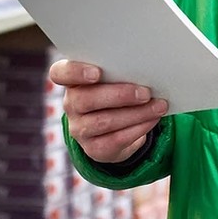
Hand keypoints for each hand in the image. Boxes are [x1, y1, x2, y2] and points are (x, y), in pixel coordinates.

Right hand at [50, 60, 167, 163]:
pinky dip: (139, 128)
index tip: (96, 73)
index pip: (59, 73)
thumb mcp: (112, 81)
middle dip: (119, 95)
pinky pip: (116, 139)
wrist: (112, 131)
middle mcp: (70, 105)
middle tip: (145, 92)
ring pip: (104, 121)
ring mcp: (79, 129)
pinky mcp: (94, 149)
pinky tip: (153, 119)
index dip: (75, 72)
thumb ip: (118, 73)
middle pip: (85, 99)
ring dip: (135, 113)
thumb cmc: (115, 94)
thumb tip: (146, 69)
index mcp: (71, 81)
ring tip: (158, 106)